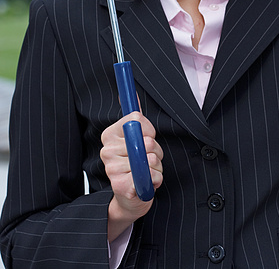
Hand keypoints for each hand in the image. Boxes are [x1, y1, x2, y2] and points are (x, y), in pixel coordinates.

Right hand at [101, 111, 162, 241]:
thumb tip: (131, 94)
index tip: (145, 138)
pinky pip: (150, 175)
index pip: (136, 119)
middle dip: (156, 151)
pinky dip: (155, 179)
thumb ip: (135, 118)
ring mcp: (112, 169)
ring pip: (151, 159)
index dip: (148, 130)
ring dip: (157, 167)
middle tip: (148, 159)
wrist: (130, 199)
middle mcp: (106, 150)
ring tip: (147, 172)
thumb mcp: (137, 137)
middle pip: (147, 140)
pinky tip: (146, 183)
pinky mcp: (121, 186)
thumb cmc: (135, 165)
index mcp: (109, 135)